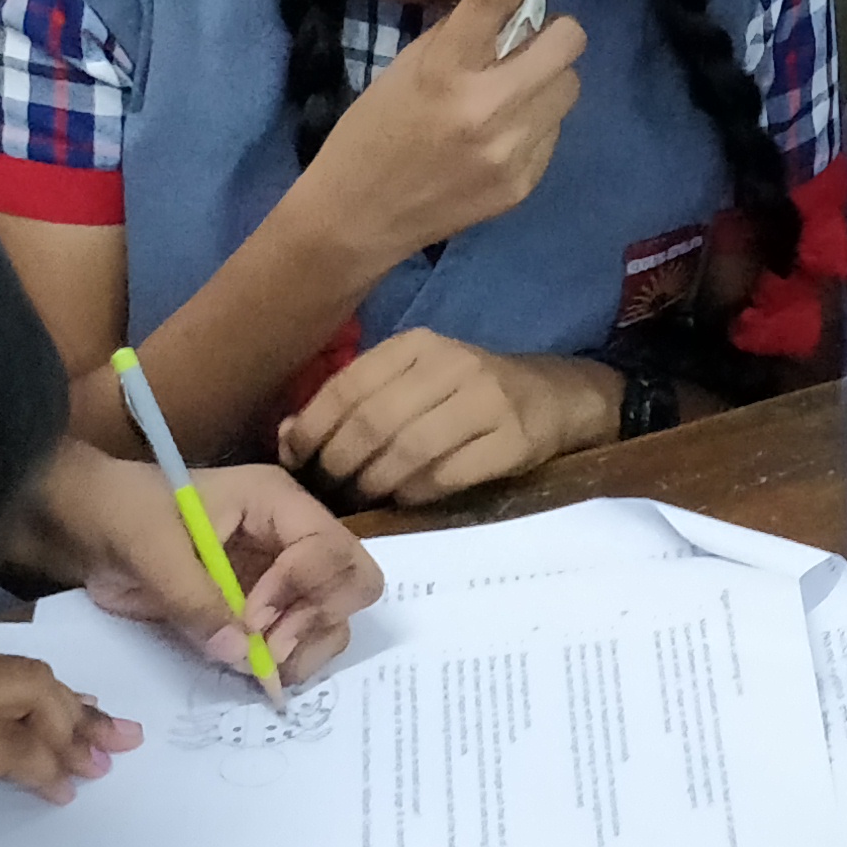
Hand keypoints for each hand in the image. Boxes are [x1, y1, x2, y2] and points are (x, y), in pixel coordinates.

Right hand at [0, 643, 140, 846]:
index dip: (36, 690)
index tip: (71, 713)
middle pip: (22, 671)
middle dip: (74, 706)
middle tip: (113, 739)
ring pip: (28, 695)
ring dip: (70, 733)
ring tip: (98, 766)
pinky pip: (9, 746)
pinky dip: (42, 766)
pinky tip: (58, 791)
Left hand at [52, 447, 373, 679]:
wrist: (84, 527)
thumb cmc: (119, 516)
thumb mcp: (151, 550)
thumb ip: (195, 601)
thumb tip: (243, 656)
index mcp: (276, 503)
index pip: (331, 548)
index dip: (299, 589)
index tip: (250, 617)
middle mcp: (292, 539)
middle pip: (353, 584)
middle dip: (319, 620)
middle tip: (268, 647)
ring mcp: (281, 576)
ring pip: (334, 619)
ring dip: (307, 649)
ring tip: (259, 665)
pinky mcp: (262, 610)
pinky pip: (301, 641)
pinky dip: (289, 662)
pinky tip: (254, 670)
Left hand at [280, 329, 617, 505]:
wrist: (560, 399)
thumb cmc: (469, 394)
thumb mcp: (413, 382)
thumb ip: (356, 402)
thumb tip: (286, 437)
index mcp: (417, 345)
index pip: (348, 385)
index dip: (312, 428)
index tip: (294, 462)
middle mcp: (451, 364)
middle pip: (374, 420)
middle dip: (339, 463)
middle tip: (327, 491)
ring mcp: (486, 400)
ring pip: (408, 449)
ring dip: (374, 484)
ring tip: (361, 500)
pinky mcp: (513, 440)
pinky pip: (447, 475)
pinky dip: (416, 493)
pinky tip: (404, 501)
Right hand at [296, 0, 588, 256]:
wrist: (358, 218)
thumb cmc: (372, 132)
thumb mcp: (405, 69)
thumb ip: (460, 36)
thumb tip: (513, 4)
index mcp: (445, 69)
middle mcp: (486, 107)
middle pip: (568, 42)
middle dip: (552, 35)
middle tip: (522, 45)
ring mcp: (511, 150)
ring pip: (570, 86)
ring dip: (546, 79)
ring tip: (506, 95)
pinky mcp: (524, 183)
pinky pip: (554, 131)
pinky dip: (535, 123)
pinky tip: (496, 139)